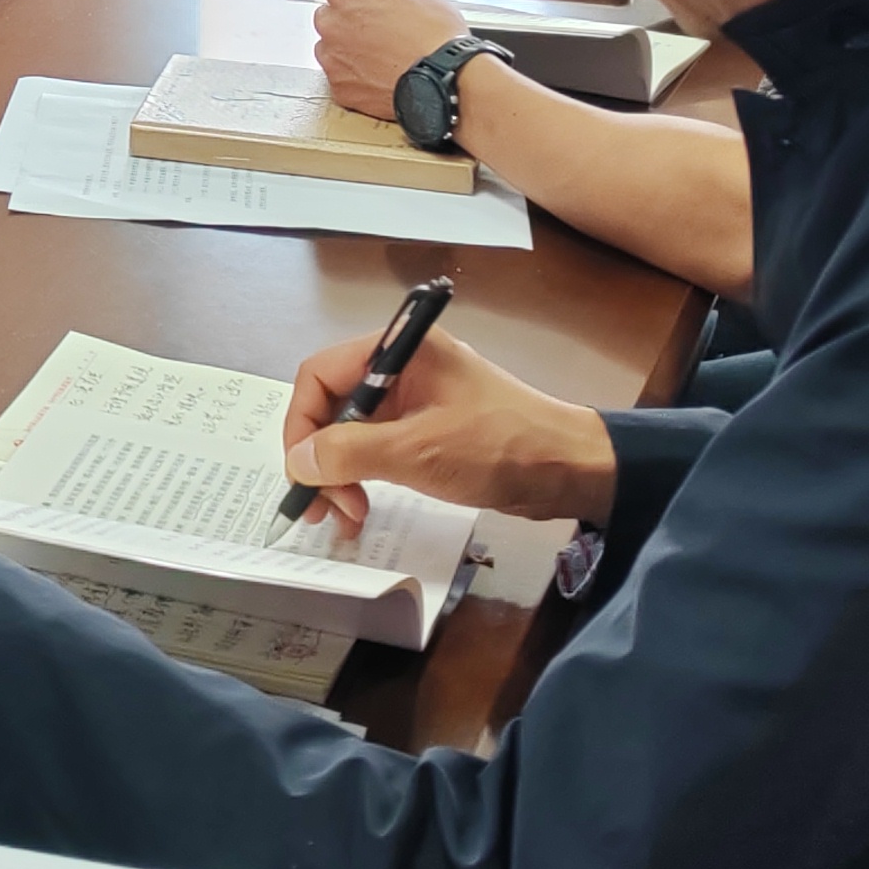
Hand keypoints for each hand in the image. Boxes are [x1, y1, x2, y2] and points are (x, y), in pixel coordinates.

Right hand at [280, 323, 615, 536]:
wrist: (571, 469)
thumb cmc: (498, 447)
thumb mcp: (418, 451)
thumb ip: (351, 452)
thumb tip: (298, 461)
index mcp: (398, 350)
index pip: (320, 375)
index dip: (302, 425)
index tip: (303, 474)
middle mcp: (401, 367)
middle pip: (332, 406)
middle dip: (321, 458)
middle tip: (325, 510)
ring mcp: (415, 399)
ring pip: (353, 432)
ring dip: (341, 475)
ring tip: (348, 518)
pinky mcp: (428, 429)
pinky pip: (379, 448)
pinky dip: (365, 477)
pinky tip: (364, 508)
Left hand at [315, 0, 476, 121]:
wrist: (446, 80)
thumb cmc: (436, 36)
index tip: (369, 4)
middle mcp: (333, 26)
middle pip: (329, 18)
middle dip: (347, 23)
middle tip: (379, 32)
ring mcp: (333, 60)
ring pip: (330, 50)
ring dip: (348, 50)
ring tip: (382, 56)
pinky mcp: (340, 89)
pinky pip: (341, 78)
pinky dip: (355, 78)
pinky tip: (380, 76)